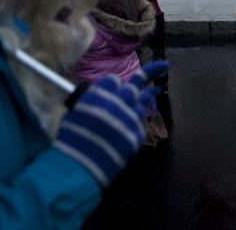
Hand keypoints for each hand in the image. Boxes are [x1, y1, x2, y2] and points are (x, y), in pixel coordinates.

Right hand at [54, 61, 168, 185]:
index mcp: (98, 95)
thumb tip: (103, 93)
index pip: (114, 80)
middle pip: (136, 85)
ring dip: (145, 98)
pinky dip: (134, 123)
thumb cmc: (71, 141)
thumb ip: (93, 100)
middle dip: (150, 74)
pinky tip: (130, 125)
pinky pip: (139, 124)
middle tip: (164, 66)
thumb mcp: (76, 113)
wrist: (77, 169)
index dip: (115, 83)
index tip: (120, 83)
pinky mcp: (136, 134)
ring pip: (142, 103)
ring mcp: (129, 118)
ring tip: (156, 90)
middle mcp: (116, 103)